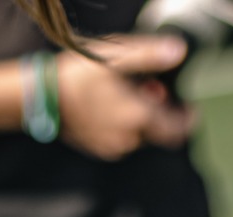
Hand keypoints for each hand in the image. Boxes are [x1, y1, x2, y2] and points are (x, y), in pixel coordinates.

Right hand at [56, 34, 197, 160]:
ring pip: (137, 135)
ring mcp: (110, 147)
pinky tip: (109, 107)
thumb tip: (178, 51)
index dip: (186, 120)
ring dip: (138, 118)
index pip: (175, 130)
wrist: (42, 97)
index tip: (190, 109)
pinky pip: (119, 139)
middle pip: (155, 130)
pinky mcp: (96, 149)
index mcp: (138, 118)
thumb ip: (150, 55)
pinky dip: (121, 125)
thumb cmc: (79, 75)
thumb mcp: (117, 58)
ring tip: (123, 94)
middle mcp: (127, 139)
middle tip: (146, 87)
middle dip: (156, 111)